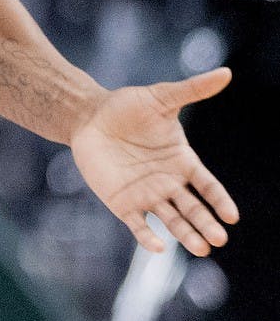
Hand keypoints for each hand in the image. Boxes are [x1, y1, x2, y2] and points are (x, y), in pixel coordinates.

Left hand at [71, 67, 238, 256]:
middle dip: (206, 224)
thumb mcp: (161, 97)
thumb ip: (192, 89)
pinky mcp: (123, 203)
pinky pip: (139, 224)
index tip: (232, 216)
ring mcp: (147, 194)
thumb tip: (226, 72)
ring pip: (172, 220)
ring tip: (201, 247)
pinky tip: (158, 247)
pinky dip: (148, 236)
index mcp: (182, 161)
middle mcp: (169, 182)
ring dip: (186, 235)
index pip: (207, 185)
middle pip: (193, 209)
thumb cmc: (127, 107)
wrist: (89, 117)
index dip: (219, 200)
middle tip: (219, 238)